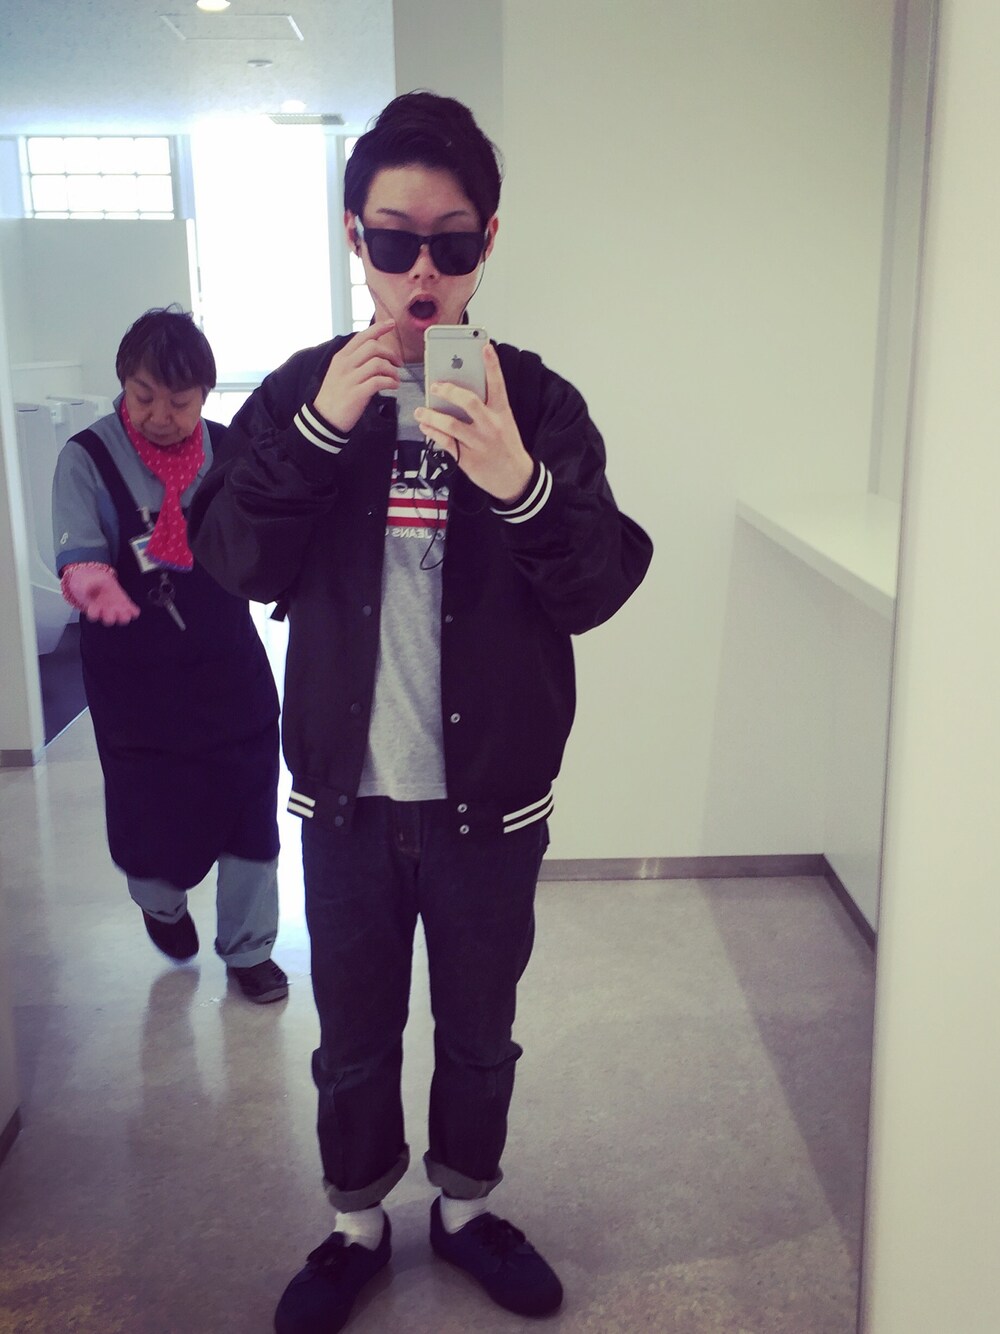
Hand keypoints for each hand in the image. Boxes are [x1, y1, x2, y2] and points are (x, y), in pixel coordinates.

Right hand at [63, 564, 140, 624]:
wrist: (96, 580)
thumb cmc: (87, 585)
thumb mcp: (83, 582)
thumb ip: (85, 585)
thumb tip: (87, 587)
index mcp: (93, 608)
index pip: (93, 615)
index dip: (94, 614)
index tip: (95, 610)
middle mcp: (105, 611)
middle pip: (108, 620)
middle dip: (110, 618)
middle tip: (111, 613)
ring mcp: (115, 609)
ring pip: (121, 618)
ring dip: (124, 616)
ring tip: (125, 612)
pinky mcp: (124, 604)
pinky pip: (131, 611)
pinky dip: (133, 611)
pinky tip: (134, 610)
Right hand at [312, 320, 402, 433]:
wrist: (324, 419)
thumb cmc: (335, 396)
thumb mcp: (339, 372)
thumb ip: (354, 361)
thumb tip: (375, 352)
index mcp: (341, 357)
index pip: (362, 336)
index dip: (379, 328)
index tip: (392, 323)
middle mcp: (345, 365)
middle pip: (373, 347)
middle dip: (390, 353)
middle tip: (398, 363)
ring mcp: (350, 379)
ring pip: (378, 364)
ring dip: (392, 370)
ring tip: (395, 378)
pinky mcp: (357, 394)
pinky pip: (379, 382)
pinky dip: (391, 382)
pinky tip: (394, 386)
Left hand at [414, 342, 533, 503]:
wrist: (516, 479)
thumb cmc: (507, 446)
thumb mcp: (504, 423)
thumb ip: (487, 407)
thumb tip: (460, 391)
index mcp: (502, 413)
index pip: (498, 384)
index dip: (492, 364)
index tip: (485, 346)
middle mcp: (491, 426)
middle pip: (469, 401)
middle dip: (448, 390)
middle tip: (434, 386)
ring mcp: (479, 443)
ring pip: (450, 424)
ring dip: (431, 416)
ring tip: (420, 411)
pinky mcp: (468, 459)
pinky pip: (445, 442)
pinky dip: (432, 433)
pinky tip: (425, 427)